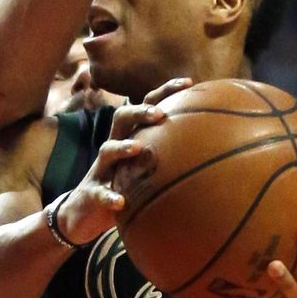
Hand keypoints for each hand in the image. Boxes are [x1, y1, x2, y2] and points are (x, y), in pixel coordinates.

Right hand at [57, 78, 190, 244]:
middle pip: (122, 118)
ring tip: (137, 148)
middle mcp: (114, 149)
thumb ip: (170, 159)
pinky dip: (109, 196)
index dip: (165, 92)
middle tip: (161, 114)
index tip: (189, 83)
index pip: (146, 107)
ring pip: (107, 150)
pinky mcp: (92, 194)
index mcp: (129, 139)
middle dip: (140, 112)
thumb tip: (213, 154)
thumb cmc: (121, 189)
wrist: (83, 215)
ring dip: (122, 147)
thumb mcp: (144, 172)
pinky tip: (121, 202)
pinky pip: (99, 193)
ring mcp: (101, 170)